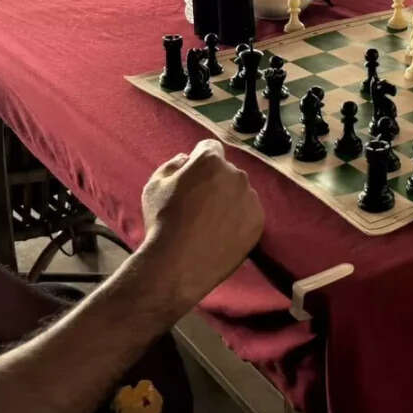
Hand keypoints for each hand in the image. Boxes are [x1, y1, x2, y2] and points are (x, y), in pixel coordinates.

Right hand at [136, 139, 263, 309]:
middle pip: (225, 171)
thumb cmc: (163, 222)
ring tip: (208, 223)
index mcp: (211, 161)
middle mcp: (236, 174)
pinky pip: (248, 213)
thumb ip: (171, 165)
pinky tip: (219, 233)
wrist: (178, 264)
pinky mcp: (258, 221)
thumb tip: (186, 159)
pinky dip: (237, 219)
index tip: (192, 176)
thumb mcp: (154, 185)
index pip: (209, 147)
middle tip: (196, 205)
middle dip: (213, 181)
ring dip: (227, 200)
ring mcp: (250, 198)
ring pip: (238, 192)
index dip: (198, 160)